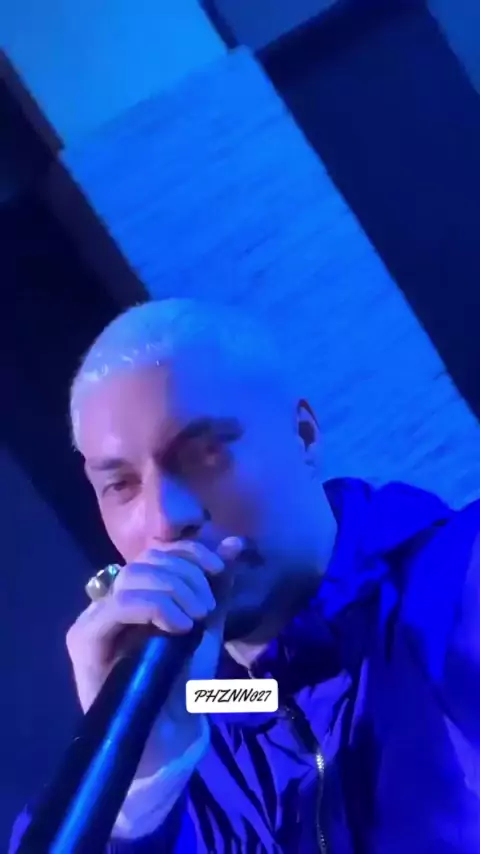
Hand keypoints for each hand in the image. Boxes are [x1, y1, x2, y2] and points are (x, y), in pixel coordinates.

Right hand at [66, 537, 242, 776]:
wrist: (171, 735)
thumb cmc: (186, 681)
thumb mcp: (208, 626)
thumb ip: (218, 585)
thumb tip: (235, 543)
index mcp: (139, 592)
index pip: (158, 551)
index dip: (190, 552)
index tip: (219, 569)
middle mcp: (111, 599)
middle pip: (145, 560)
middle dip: (186, 574)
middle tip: (206, 608)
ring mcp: (94, 619)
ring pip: (132, 578)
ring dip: (173, 591)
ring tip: (195, 620)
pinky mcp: (84, 640)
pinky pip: (116, 606)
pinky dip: (153, 607)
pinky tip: (178, 626)